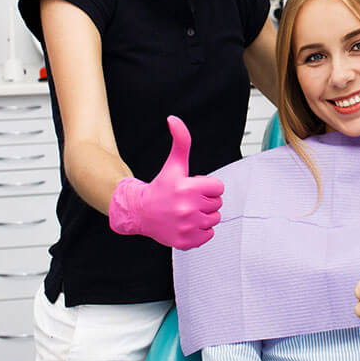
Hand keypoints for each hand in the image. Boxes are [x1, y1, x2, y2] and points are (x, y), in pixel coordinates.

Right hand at [108, 115, 223, 249]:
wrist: (141, 212)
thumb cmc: (161, 186)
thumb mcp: (174, 163)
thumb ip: (180, 140)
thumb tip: (173, 118)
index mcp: (187, 188)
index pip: (219, 187)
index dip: (208, 186)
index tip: (194, 187)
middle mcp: (187, 208)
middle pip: (217, 204)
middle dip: (206, 200)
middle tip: (188, 200)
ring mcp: (186, 227)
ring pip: (214, 219)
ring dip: (204, 215)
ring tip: (187, 211)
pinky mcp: (186, 242)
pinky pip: (209, 235)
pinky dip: (201, 231)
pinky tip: (186, 224)